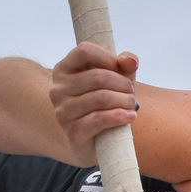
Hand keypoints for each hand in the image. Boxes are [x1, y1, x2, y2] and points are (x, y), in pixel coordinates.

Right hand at [49, 42, 139, 165]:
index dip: (108, 57)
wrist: (92, 140)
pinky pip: (98, 119)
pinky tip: (130, 116)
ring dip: (124, 101)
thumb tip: (130, 60)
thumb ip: (123, 66)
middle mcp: (58, 89)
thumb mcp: (115, 80)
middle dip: (122, 84)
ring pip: (101, 98)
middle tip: (131, 93)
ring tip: (132, 105)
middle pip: (97, 77)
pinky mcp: (72, 132)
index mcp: (64, 69)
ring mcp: (63, 112)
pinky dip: (119, 116)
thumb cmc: (102, 105)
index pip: (84, 51)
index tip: (122, 69)